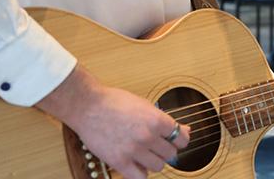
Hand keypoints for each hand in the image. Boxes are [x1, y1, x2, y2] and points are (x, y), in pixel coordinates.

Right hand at [36, 66, 189, 178]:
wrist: (88, 106)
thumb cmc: (114, 102)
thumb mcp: (145, 105)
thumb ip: (165, 120)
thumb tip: (185, 130)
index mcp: (157, 119)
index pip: (181, 139)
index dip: (179, 140)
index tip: (174, 141)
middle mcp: (148, 136)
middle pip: (171, 154)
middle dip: (166, 150)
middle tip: (156, 146)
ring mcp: (134, 150)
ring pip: (158, 166)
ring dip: (154, 162)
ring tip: (145, 154)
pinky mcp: (119, 161)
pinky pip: (140, 177)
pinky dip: (141, 173)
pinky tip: (137, 165)